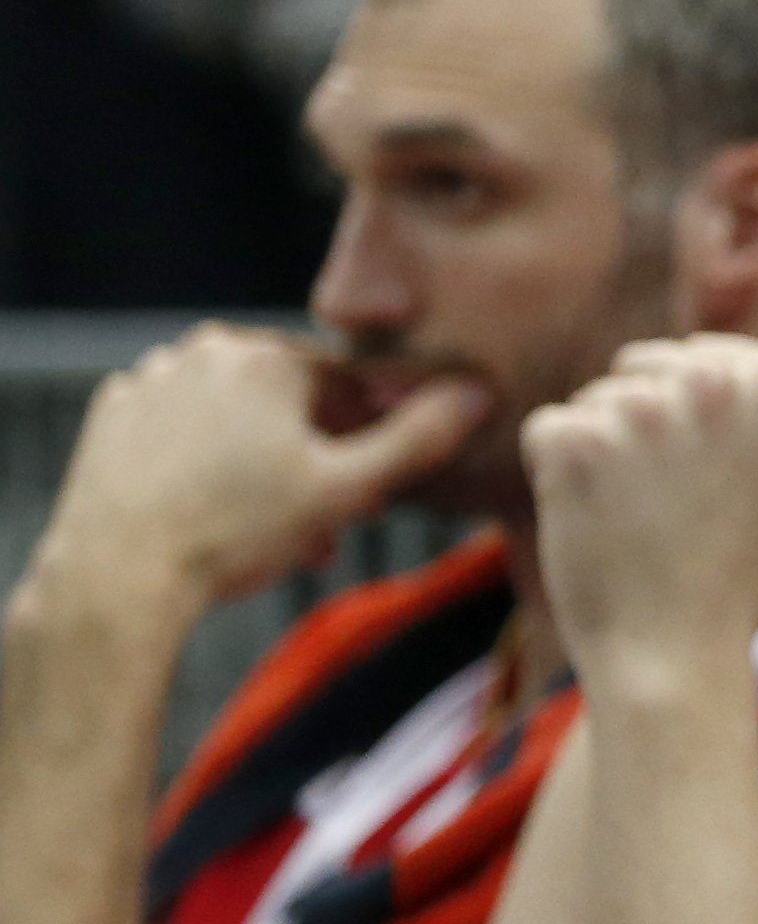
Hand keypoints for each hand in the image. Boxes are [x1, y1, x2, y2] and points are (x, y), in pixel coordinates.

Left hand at [28, 327, 483, 612]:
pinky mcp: (114, 413)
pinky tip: (213, 509)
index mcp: (269, 357)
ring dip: (266, 461)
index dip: (372, 442)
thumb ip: (417, 438)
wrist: (119, 571)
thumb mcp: (346, 489)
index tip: (371, 494)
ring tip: (272, 529)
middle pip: (291, 401)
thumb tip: (476, 394)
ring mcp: (152, 379)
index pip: (351, 387)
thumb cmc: (236, 530)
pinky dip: (206, 459)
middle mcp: (206, 351)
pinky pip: (183, 427)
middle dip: (317, 457)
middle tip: (325, 524)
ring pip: (237, 415)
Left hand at [522, 338, 757, 693]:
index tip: (711, 480)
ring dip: (603, 459)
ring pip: (595, 403)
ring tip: (639, 519)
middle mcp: (711, 381)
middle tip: (675, 506)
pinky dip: (556, 478)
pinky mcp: (574, 440)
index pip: (698, 358)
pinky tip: (596, 522)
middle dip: (644, 432)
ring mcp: (639, 408)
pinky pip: (546, 432)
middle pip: (640, 372)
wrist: (678, 655)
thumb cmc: (752, 583)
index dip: (692, 421)